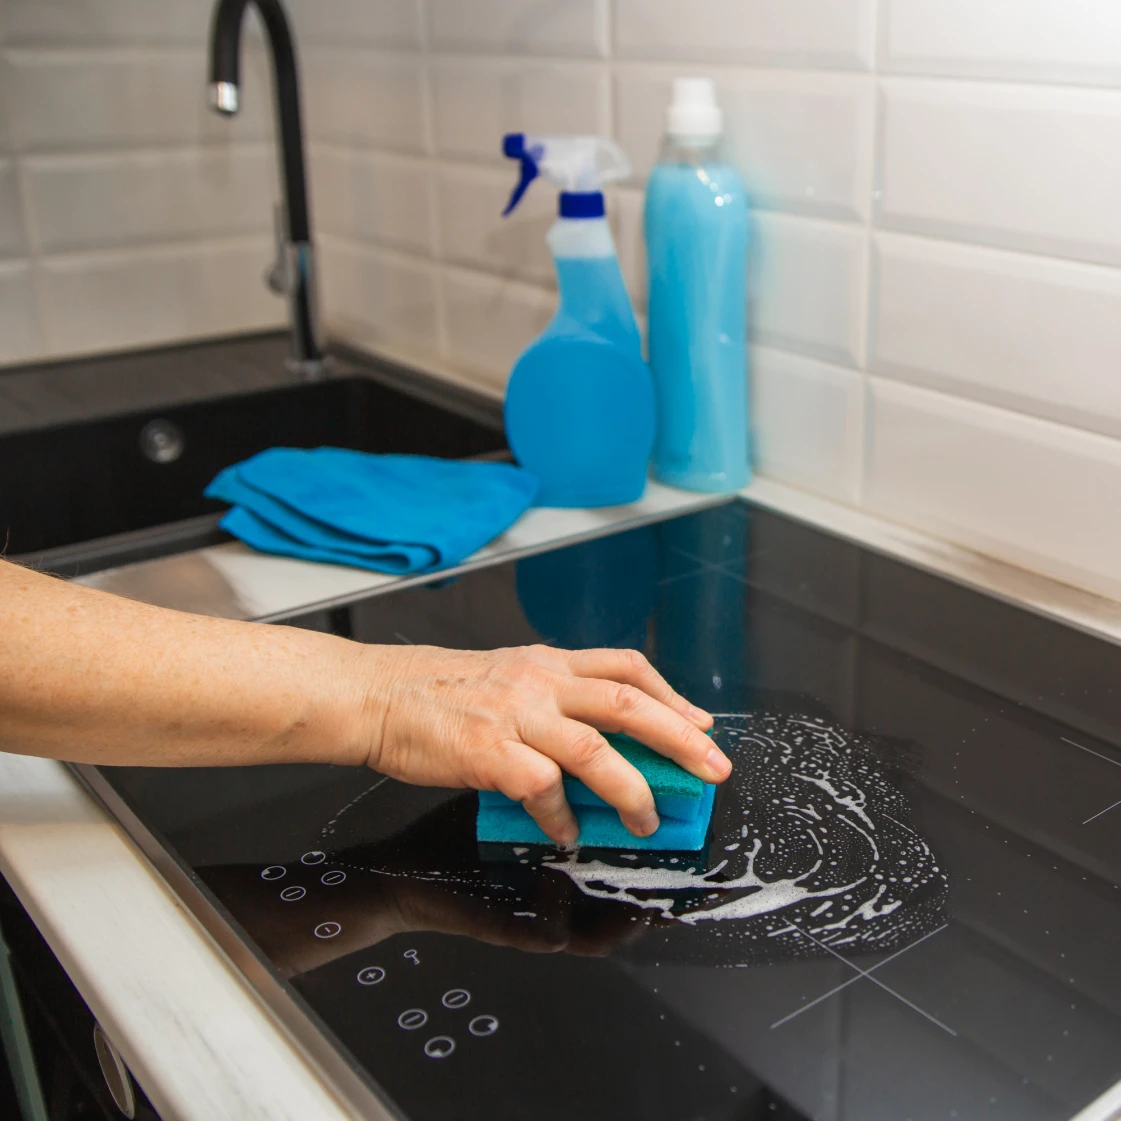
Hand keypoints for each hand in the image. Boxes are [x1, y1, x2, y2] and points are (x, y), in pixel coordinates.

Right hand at [354, 644, 729, 845]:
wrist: (378, 696)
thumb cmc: (440, 694)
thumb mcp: (507, 678)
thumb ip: (553, 702)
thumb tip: (604, 745)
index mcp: (549, 664)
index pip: (626, 669)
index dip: (672, 696)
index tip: (701, 723)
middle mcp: (540, 683)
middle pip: (629, 705)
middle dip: (681, 740)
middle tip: (712, 769)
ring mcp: (516, 715)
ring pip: (596, 749)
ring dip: (631, 791)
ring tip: (646, 821)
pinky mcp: (488, 750)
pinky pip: (542, 788)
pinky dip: (561, 817)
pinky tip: (565, 833)